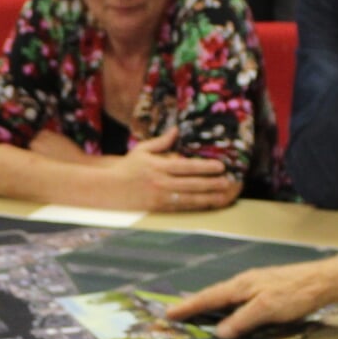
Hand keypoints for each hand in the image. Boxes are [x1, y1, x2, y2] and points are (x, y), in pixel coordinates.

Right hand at [106, 132, 240, 211]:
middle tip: (228, 182)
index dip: (205, 167)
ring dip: (208, 197)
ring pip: (189, 198)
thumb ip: (161, 142)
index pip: (187, 166)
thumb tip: (177, 131)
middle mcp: (161, 182)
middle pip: (192, 183)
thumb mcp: (142, 150)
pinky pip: (181, 207)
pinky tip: (207, 205)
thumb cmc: (127, 168)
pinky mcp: (158, 208)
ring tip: (223, 196)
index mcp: (159, 166)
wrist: (109, 189)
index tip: (220, 166)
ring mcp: (160, 197)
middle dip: (212, 183)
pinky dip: (196, 206)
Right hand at [166, 252, 337, 338]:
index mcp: (240, 286)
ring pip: (227, 298)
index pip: (208, 298)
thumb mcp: (266, 309)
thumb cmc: (294, 293)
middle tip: (177, 315)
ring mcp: (256, 285)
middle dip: (195, 305)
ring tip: (197, 316)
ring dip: (211, 307)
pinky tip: (231, 315)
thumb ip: (242, 320)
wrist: (322, 282)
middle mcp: (245, 283)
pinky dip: (228, 308)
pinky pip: (239, 301)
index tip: (169, 314)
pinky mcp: (267, 290)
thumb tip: (220, 332)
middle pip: (214, 296)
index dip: (188, 307)